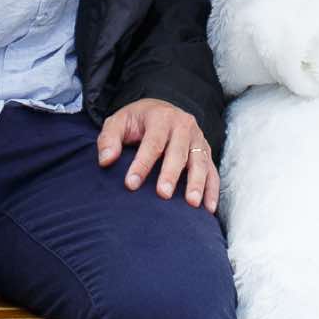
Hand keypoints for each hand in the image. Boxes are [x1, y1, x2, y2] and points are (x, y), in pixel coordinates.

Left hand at [98, 99, 217, 211]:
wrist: (162, 110)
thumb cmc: (137, 121)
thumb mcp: (118, 122)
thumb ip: (108, 139)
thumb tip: (106, 160)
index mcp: (161, 117)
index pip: (152, 143)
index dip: (141, 164)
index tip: (130, 184)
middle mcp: (183, 126)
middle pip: (178, 152)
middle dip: (171, 174)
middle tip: (162, 195)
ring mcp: (198, 139)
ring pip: (200, 161)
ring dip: (197, 183)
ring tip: (191, 204)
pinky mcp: (206, 152)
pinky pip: (213, 171)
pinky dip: (212, 189)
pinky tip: (209, 208)